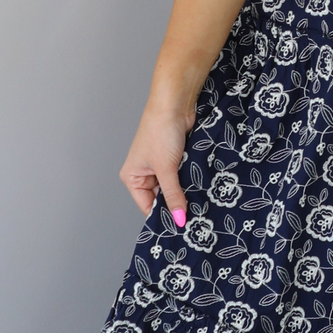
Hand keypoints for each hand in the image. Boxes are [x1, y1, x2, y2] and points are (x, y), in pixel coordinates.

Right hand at [119, 97, 195, 223]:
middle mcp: (145, 173)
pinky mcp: (175, 160)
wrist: (175, 105)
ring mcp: (161, 166)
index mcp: (133, 177)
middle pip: (161, 198)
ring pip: (174, 188)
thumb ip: (173, 194)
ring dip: (185, 192)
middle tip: (193, 218)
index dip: (163, 216)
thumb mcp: (166, 168)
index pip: (147, 206)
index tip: (180, 227)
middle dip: (176, 204)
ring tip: (199, 203)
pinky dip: (190, 182)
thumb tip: (179, 219)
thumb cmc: (160, 131)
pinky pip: (183, 178)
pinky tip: (200, 189)